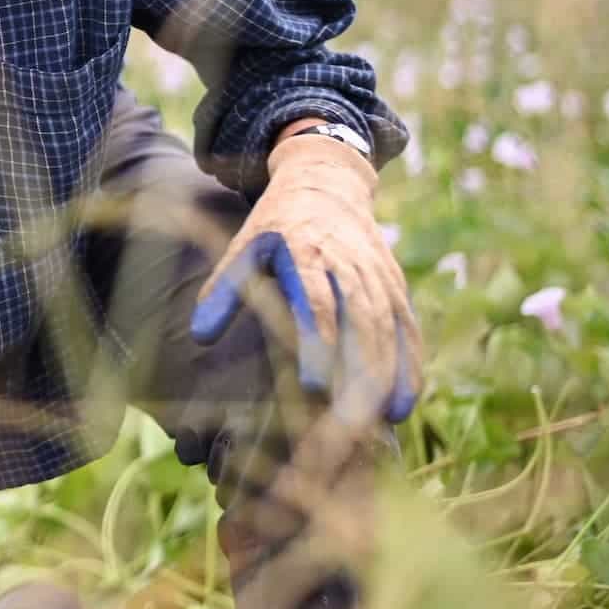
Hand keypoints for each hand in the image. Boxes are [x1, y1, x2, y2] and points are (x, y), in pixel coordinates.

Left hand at [190, 131, 421, 423]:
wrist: (325, 184)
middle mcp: (348, 263)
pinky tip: (401, 404)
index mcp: (306, 252)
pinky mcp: (395, 286)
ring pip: (388, 329)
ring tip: (376, 424)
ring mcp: (378, 275)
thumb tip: (200, 335)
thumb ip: (223, 291)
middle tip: (346, 424)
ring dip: (385, 378)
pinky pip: (407, 329)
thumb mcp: (243, 247)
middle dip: (357, 374)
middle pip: (360, 322)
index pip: (317, 301)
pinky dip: (408, 366)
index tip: (313, 387)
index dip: (318, 344)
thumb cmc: (274, 226)